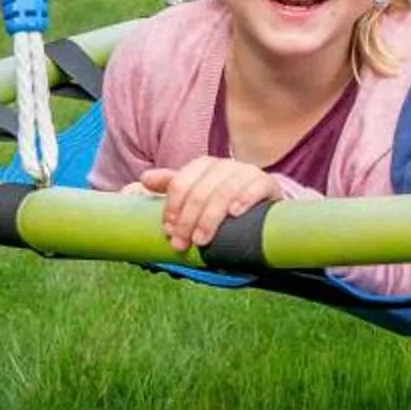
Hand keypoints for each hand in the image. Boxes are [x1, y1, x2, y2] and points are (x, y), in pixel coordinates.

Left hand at [139, 157, 285, 254]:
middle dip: (188, 219)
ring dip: (210, 217)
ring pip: (225, 190)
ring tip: (202, 240)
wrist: (261, 204)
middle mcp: (224, 165)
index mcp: (203, 166)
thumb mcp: (195, 193)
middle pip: (200, 190)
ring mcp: (247, 172)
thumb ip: (171, 186)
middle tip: (181, 244)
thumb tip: (143, 179)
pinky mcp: (267, 183)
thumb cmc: (221, 201)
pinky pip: (257, 186)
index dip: (172, 207)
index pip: (180, 182)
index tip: (167, 229)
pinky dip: (244, 198)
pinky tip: (235, 214)